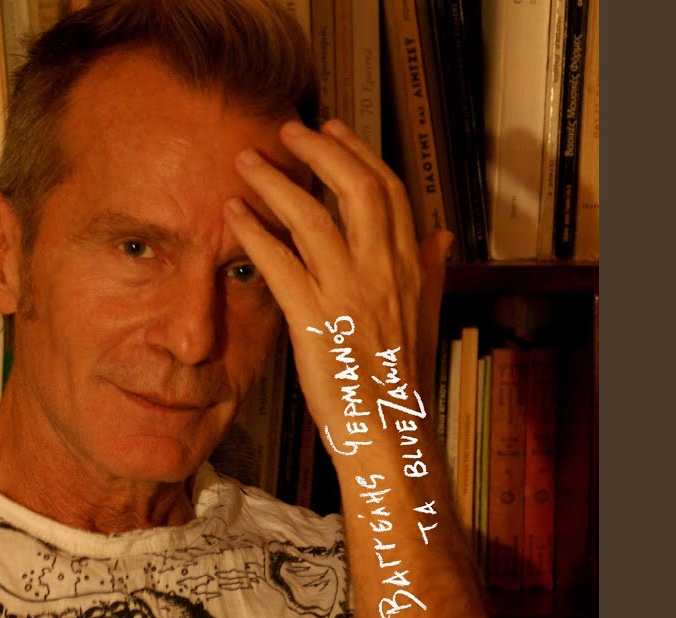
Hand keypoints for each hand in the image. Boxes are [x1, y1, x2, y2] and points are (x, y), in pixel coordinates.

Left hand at [223, 118, 451, 453]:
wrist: (389, 430)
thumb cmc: (402, 379)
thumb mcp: (428, 317)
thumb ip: (432, 271)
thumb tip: (442, 235)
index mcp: (411, 266)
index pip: (389, 189)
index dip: (358, 152)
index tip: (332, 129)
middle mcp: (383, 270)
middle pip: (355, 186)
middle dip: (319, 150)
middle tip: (287, 130)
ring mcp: (349, 293)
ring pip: (312, 216)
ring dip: (275, 181)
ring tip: (247, 160)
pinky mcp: (315, 319)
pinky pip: (280, 262)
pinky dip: (255, 232)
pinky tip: (234, 214)